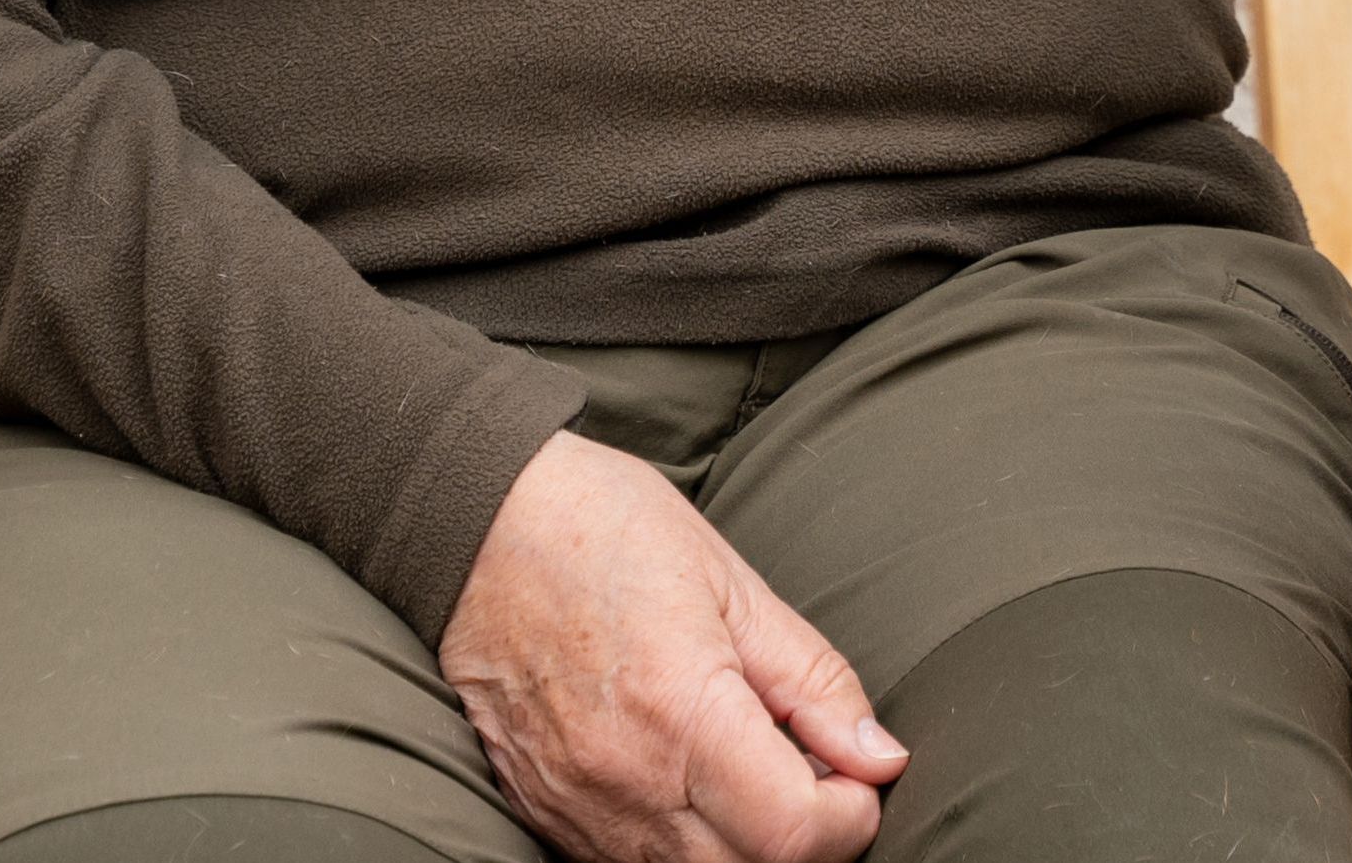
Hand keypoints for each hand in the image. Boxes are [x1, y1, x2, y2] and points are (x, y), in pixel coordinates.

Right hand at [438, 428, 909, 862]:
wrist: (472, 521)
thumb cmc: (603, 527)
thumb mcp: (731, 581)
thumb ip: (812, 680)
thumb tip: (879, 757)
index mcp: (681, 710)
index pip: (794, 835)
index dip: (850, 817)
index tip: (856, 772)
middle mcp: (624, 780)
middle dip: (804, 841)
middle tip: (814, 773)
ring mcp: (576, 807)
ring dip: (740, 847)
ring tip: (749, 770)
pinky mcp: (542, 813)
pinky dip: (680, 845)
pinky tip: (689, 781)